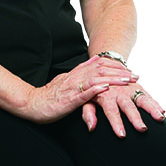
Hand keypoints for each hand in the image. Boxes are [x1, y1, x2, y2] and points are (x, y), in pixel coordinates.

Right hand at [22, 56, 138, 123]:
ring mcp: (72, 88)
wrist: (31, 104)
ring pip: (94, 80)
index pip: (98, 66)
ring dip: (112, 80)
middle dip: (118, 72)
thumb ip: (80, 72)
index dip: (115, 67)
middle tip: (134, 76)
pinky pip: (83, 94)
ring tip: (126, 81)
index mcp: (75, 74)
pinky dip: (95, 90)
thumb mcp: (67, 81)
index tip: (129, 70)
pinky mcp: (68, 100)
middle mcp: (75, 78)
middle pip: (100, 70)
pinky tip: (106, 89)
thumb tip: (95, 62)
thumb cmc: (49, 96)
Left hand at [82, 80, 165, 136]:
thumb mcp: (86, 99)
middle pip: (129, 106)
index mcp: (105, 95)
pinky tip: (162, 111)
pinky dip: (155, 102)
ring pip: (142, 98)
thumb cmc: (93, 87)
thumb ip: (88, 113)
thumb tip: (91, 127)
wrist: (103, 65)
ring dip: (152, 108)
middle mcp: (119, 91)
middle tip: (142, 129)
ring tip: (160, 118)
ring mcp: (130, 88)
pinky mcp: (137, 86)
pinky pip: (148, 95)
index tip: (122, 135)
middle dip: (136, 118)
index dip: (116, 123)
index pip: (111, 111)